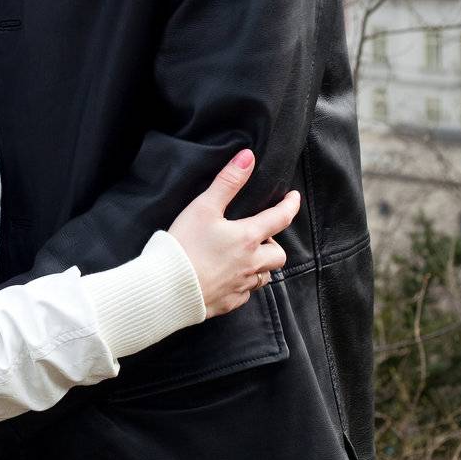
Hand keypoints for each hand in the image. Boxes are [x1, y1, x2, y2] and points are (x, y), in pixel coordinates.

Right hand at [167, 148, 300, 316]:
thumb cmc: (185, 245)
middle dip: (273, 244)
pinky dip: (243, 283)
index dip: (290, 206)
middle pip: (279, 254)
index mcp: (248, 238)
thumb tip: (248, 157)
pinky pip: (246, 293)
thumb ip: (228, 181)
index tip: (293, 198)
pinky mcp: (230, 302)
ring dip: (261, 265)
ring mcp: (242, 286)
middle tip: (258, 236)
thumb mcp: (203, 207)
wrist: (167, 288)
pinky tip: (228, 277)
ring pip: (264, 276)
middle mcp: (252, 263)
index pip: (280, 219)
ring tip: (244, 257)